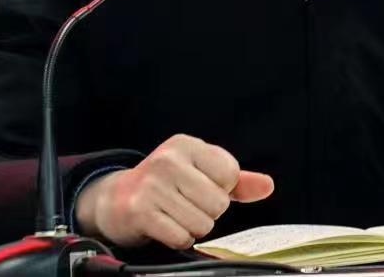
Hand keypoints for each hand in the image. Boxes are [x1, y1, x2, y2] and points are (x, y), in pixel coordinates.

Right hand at [75, 134, 273, 248]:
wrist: (116, 199)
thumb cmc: (167, 185)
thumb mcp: (200, 173)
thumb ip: (237, 181)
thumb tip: (267, 186)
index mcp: (185, 144)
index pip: (230, 173)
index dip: (222, 188)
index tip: (201, 186)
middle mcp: (168, 160)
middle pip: (218, 203)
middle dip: (207, 211)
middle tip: (185, 203)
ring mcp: (152, 185)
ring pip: (202, 223)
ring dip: (192, 227)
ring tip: (174, 214)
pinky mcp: (141, 211)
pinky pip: (181, 237)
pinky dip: (178, 238)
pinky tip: (165, 226)